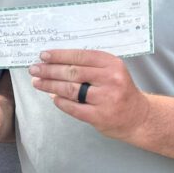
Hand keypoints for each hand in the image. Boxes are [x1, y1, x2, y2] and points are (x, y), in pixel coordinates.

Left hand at [28, 49, 149, 141]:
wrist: (139, 117)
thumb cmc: (120, 91)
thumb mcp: (111, 72)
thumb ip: (89, 66)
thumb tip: (56, 62)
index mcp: (112, 64)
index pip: (80, 56)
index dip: (59, 55)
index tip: (43, 55)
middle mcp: (111, 79)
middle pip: (72, 72)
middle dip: (49, 70)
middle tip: (34, 69)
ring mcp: (106, 99)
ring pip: (70, 89)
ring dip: (50, 85)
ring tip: (37, 82)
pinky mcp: (100, 116)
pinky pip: (73, 107)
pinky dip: (60, 102)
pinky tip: (52, 97)